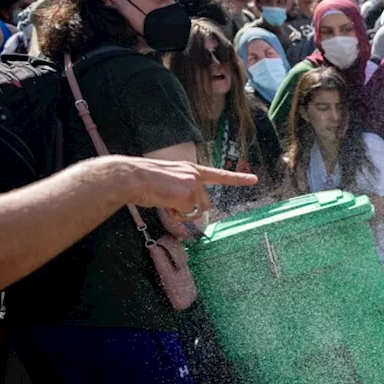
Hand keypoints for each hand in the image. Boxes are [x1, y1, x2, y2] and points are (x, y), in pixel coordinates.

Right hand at [99, 156, 256, 215]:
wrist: (129, 177)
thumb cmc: (143, 181)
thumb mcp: (168, 182)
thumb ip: (182, 192)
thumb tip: (189, 210)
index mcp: (190, 169)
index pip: (218, 175)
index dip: (237, 178)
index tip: (254, 179)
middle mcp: (194, 174)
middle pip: (204, 204)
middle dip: (189, 211)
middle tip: (169, 203)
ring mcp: (192, 184)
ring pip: (195, 211)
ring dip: (181, 213)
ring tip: (164, 200)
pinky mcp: (187, 194)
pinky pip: (185, 214)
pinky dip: (174, 214)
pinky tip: (163, 202)